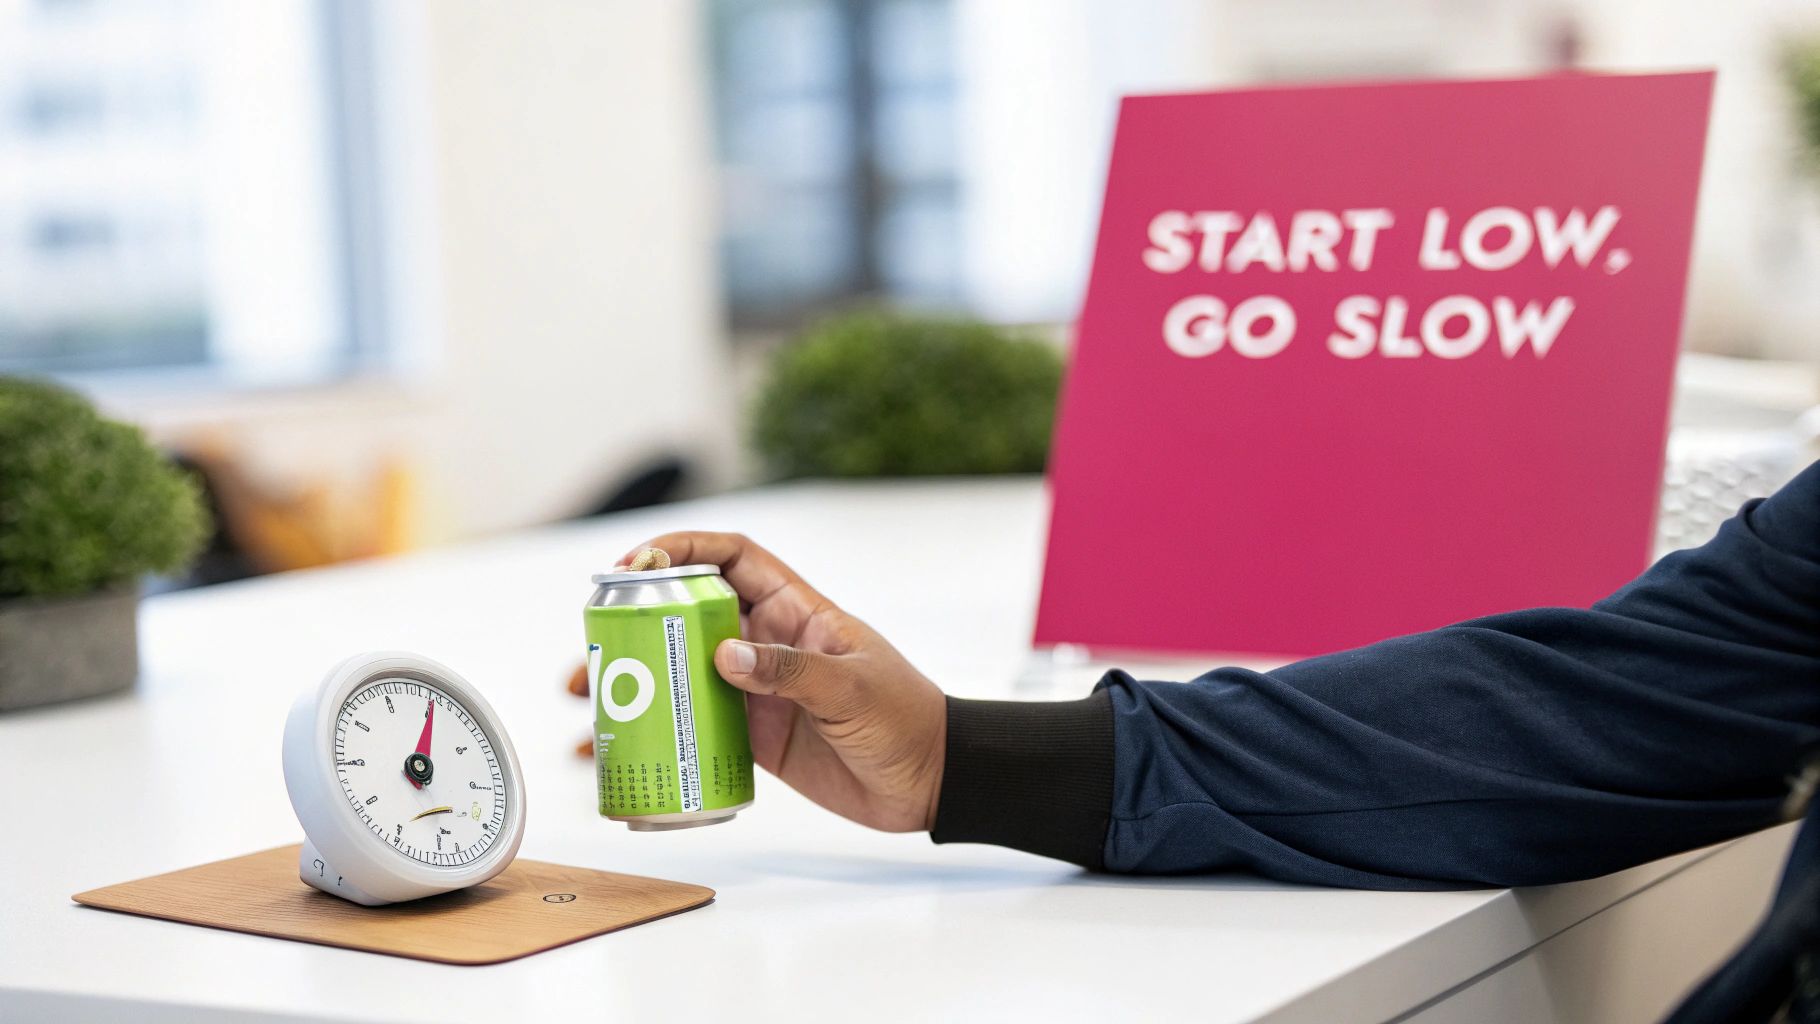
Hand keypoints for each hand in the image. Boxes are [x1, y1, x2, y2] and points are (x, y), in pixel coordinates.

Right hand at [576, 532, 947, 832]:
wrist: (932, 783)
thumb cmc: (908, 721)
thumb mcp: (853, 690)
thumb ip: (791, 672)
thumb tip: (722, 655)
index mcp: (797, 611)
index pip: (733, 560)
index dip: (682, 550)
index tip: (633, 564)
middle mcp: (768, 643)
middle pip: (689, 615)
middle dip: (634, 622)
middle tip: (592, 645)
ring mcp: (757, 691)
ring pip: (680, 672)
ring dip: (633, 678)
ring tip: (586, 697)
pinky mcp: (753, 737)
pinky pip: (692, 727)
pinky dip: (654, 734)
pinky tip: (617, 751)